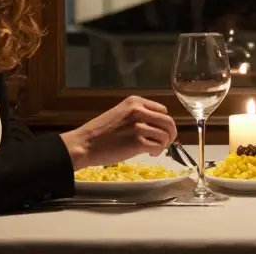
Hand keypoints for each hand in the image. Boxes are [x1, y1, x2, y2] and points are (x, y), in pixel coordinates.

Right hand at [60, 95, 178, 169]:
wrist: (85, 144)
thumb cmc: (100, 132)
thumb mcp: (120, 113)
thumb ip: (138, 115)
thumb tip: (158, 125)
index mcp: (135, 102)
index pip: (163, 110)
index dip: (164, 122)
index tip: (161, 130)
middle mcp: (138, 111)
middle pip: (168, 122)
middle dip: (170, 134)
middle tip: (166, 142)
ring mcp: (138, 127)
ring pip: (165, 136)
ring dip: (163, 144)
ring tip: (154, 149)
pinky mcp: (137, 143)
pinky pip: (157, 147)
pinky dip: (157, 152)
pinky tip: (150, 153)